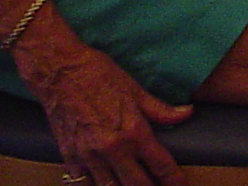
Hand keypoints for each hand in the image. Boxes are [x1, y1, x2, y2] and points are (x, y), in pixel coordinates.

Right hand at [25, 30, 191, 185]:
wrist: (60, 72)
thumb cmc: (99, 75)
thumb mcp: (135, 90)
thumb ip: (161, 109)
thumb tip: (187, 114)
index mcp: (133, 131)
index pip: (160, 164)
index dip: (173, 179)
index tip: (180, 185)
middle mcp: (112, 149)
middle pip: (136, 184)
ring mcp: (88, 156)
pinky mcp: (69, 157)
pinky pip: (83, 182)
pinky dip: (95, 185)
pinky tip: (104, 183)